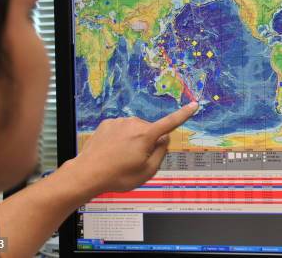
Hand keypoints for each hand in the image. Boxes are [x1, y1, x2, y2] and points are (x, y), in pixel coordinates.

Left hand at [69, 102, 198, 195]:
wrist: (88, 174)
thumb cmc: (117, 176)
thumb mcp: (147, 171)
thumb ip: (161, 153)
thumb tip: (164, 139)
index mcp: (146, 135)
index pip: (171, 122)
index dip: (184, 114)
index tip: (194, 105)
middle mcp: (133, 124)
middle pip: (151, 131)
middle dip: (148, 142)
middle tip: (135, 160)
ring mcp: (119, 123)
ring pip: (135, 130)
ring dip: (133, 141)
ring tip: (120, 158)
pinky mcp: (107, 124)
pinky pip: (122, 129)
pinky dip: (120, 139)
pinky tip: (113, 151)